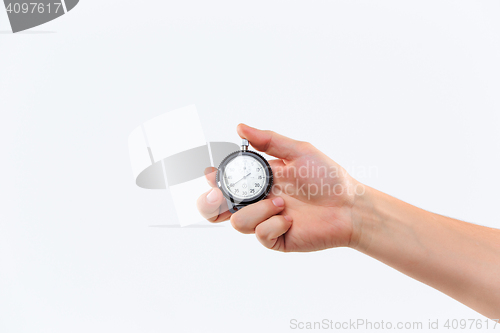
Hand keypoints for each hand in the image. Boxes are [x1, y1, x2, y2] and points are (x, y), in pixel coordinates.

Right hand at [196, 124, 362, 251]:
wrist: (349, 207)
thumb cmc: (328, 178)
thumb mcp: (298, 152)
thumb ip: (268, 141)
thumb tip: (241, 127)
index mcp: (260, 180)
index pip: (226, 181)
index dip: (212, 180)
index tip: (209, 174)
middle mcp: (258, 201)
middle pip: (218, 208)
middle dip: (210, 204)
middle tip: (218, 197)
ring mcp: (265, 221)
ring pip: (238, 221)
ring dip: (258, 211)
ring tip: (281, 203)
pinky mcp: (275, 238)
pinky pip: (260, 234)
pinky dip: (273, 225)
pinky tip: (289, 220)